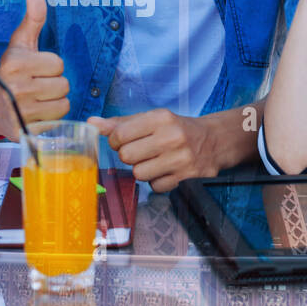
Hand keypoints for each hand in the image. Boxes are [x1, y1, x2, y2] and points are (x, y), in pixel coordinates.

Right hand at [0, 0, 69, 138]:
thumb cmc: (11, 71)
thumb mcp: (20, 44)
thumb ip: (33, 17)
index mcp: (15, 63)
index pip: (58, 64)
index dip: (51, 67)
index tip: (37, 70)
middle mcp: (16, 87)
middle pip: (63, 85)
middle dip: (54, 85)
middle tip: (38, 86)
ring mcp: (20, 111)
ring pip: (63, 105)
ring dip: (55, 103)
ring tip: (38, 100)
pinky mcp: (24, 131)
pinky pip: (56, 124)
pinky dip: (50, 120)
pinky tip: (37, 115)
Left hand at [88, 109, 216, 192]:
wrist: (215, 140)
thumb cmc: (177, 128)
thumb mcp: (151, 119)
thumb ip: (121, 123)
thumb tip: (91, 123)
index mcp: (160, 118)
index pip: (119, 134)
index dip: (116, 141)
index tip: (124, 141)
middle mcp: (171, 137)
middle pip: (126, 156)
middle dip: (129, 156)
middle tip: (140, 152)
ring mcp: (180, 158)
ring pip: (139, 174)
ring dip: (143, 171)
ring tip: (154, 161)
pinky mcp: (186, 176)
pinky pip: (155, 187)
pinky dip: (157, 182)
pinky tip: (166, 171)